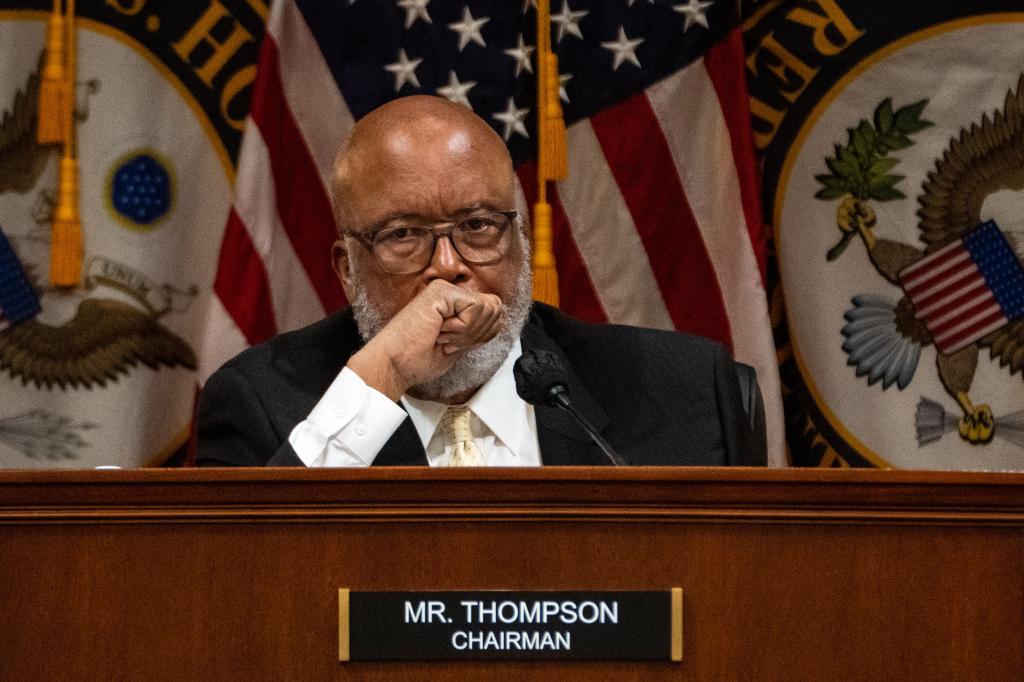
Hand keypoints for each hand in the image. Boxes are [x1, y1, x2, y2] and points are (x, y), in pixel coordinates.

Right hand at [346, 281, 503, 399]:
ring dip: (467, 333)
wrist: (394, 364)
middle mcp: (451, 292)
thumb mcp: (459, 344)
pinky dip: (462, 328)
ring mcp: (445, 289)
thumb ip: (477, 328)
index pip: (494, 311)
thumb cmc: (418, 359)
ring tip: (442, 336)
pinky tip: (440, 331)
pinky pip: (475, 308)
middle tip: (447, 341)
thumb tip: (498, 316)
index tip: (454, 345)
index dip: (482, 335)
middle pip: (496, 308)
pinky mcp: (441, 291)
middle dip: (477, 334)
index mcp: (455, 303)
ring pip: (488, 308)